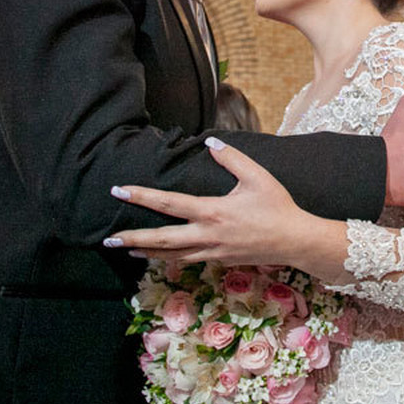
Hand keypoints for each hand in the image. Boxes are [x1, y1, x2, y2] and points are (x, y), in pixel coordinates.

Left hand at [104, 137, 318, 266]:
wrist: (296, 240)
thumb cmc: (278, 207)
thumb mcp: (258, 177)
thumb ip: (232, 158)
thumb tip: (210, 142)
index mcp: (213, 212)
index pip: (169, 203)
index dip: (142, 196)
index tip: (119, 190)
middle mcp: (208, 235)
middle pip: (162, 239)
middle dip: (133, 238)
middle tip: (108, 239)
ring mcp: (213, 251)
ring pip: (172, 255)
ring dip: (147, 251)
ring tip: (127, 249)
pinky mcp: (221, 260)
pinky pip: (189, 260)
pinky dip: (169, 258)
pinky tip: (159, 256)